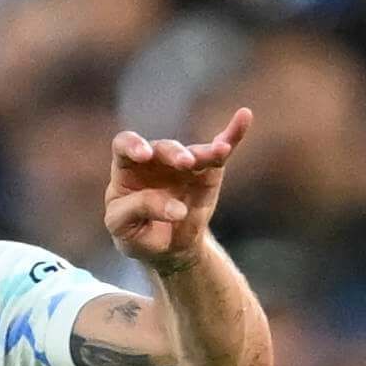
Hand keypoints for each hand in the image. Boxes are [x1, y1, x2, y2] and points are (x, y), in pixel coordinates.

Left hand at [106, 109, 250, 272]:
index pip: (125, 145)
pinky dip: (233, 134)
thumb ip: (139, 209)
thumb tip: (177, 209)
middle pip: (164, 148)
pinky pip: (221, 151)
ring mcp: (184, 164)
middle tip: (185, 163)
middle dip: (175, 153)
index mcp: (127, 168)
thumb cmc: (135, 232)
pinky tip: (244, 117)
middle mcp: (156, 160)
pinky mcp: (209, 172)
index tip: (144, 155)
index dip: (134, 144)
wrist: (165, 248)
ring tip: (219, 151)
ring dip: (206, 152)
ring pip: (195, 152)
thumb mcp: (122, 226)